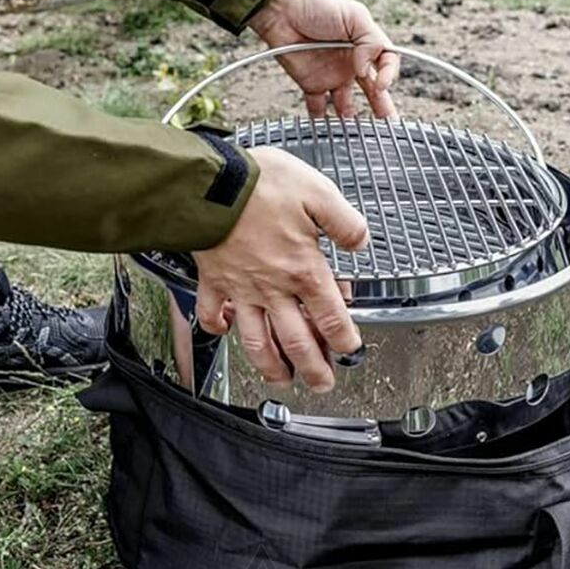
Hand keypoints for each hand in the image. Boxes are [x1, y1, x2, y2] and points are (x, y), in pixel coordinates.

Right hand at [192, 147, 368, 391]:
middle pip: (296, 342)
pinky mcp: (213, 280)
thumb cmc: (259, 185)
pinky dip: (217, 328)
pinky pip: (212, 314)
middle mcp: (273, 288)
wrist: (209, 184)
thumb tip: (360, 241)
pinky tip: (223, 332)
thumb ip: (344, 222)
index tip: (350, 349)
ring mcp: (242, 289)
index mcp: (303, 269)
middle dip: (312, 369)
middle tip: (321, 383)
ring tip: (280, 380)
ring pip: (257, 341)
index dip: (344, 339)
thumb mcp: (317, 192)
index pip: (330, 317)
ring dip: (270, 366)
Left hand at [248, 0, 400, 119]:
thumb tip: (368, 69)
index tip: (381, 84)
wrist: (281, 10)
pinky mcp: (311, 84)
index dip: (389, 75)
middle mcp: (351, 63)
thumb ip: (370, 40)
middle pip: (373, 90)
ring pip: (348, 104)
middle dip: (382, 108)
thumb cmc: (317, 5)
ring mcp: (332, 75)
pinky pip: (319, 107)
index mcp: (366, 44)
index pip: (387, 64)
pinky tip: (329, 131)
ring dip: (354, 119)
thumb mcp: (354, 15)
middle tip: (388, 125)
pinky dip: (323, 121)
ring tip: (358, 133)